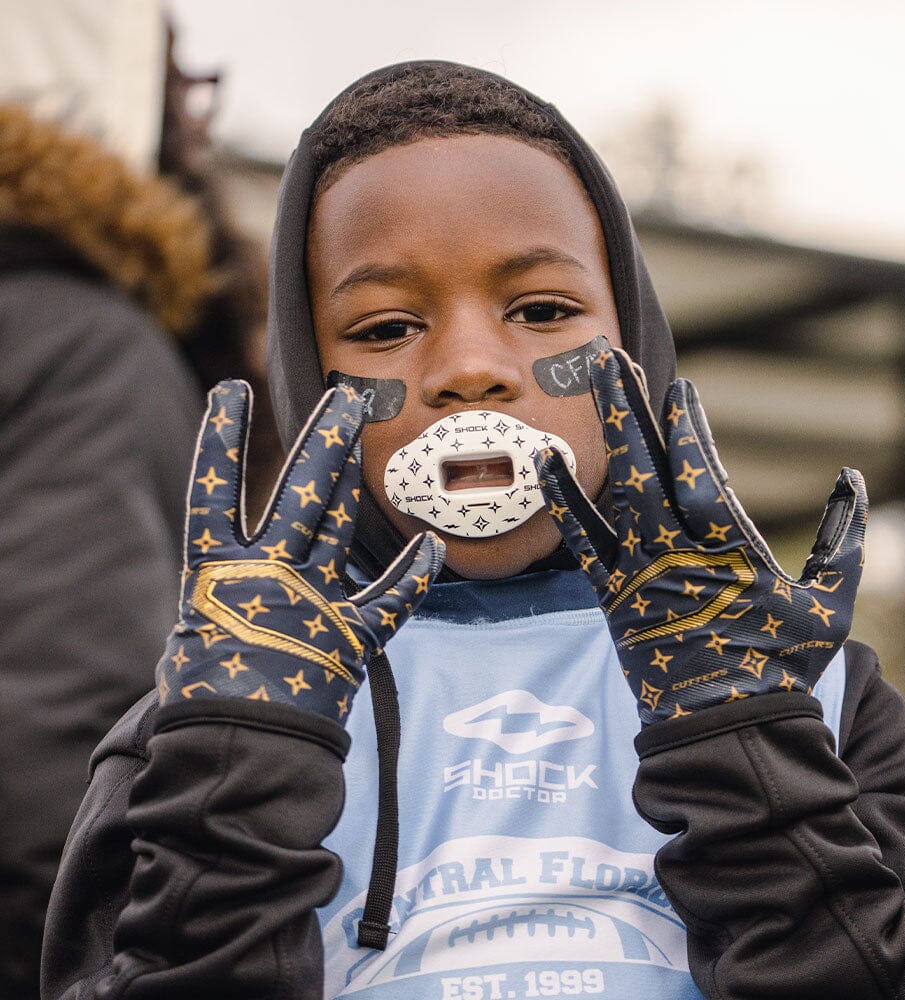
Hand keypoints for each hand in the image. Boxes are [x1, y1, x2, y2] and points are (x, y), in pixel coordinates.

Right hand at [156, 380, 444, 720]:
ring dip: (349, 476)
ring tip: (359, 432)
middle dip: (323, 440)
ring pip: (336, 524)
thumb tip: (231, 573)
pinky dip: (414, 573)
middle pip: (298, 493)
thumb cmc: (204, 704)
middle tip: (343, 398)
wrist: (240, 762)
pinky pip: (392, 599)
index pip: (215, 493)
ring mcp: (312, 602)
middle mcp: (267, 576)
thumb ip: (221, 595)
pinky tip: (432, 543)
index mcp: (215, 575)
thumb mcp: (192, 637)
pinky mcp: (350, 638)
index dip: (222, 441)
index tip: (232, 391)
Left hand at [536, 348, 866, 725]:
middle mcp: (675, 553)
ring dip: (600, 434)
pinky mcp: (612, 594)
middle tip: (608, 358)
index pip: (701, 474)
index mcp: (729, 551)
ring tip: (583, 388)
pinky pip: (581, 539)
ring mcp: (637, 572)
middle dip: (628, 408)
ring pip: (613, 490)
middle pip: (646, 465)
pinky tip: (543, 459)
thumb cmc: (781, 669)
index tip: (678, 389)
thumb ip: (844, 543)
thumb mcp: (830, 606)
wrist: (724, 733)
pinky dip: (563, 498)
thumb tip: (851, 483)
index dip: (688, 428)